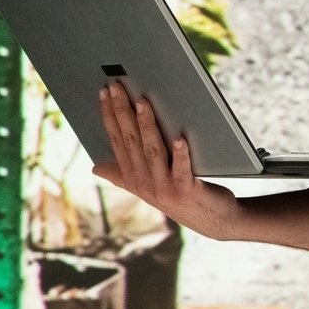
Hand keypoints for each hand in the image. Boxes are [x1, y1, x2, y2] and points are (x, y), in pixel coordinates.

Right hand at [89, 82, 239, 238]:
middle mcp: (144, 183)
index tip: (104, 92)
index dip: (109, 116)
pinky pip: (181, 169)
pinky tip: (180, 138)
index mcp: (132, 177)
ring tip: (144, 102)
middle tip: (118, 86)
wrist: (212, 221)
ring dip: (147, 126)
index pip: (117, 140)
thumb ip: (122, 174)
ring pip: (152, 151)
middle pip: (131, 141)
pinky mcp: (186, 191)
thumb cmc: (180, 196)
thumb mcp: (147, 187)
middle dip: (123, 111)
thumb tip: (95, 167)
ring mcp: (165, 188)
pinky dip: (181, 154)